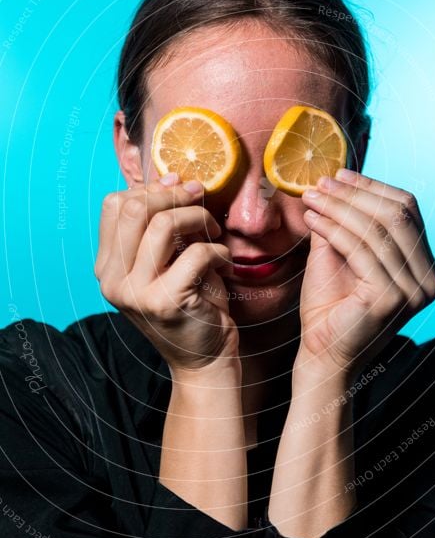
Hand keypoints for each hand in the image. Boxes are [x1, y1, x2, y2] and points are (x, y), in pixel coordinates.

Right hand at [94, 174, 238, 372]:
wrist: (204, 360)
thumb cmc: (191, 304)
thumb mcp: (167, 261)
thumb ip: (159, 227)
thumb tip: (171, 178)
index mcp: (107, 267)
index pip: (114, 205)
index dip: (150, 188)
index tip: (180, 187)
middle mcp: (112, 280)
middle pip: (135, 209)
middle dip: (175, 195)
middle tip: (201, 200)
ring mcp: (135, 294)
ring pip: (163, 225)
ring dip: (198, 218)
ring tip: (214, 231)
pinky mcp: (164, 302)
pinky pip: (195, 253)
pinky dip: (218, 250)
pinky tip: (225, 262)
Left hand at [297, 169, 434, 376]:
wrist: (322, 353)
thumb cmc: (330, 305)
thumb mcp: (340, 253)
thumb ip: (345, 221)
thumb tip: (334, 181)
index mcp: (424, 264)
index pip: (407, 210)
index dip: (372, 188)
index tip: (338, 175)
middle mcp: (428, 278)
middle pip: (395, 215)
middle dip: (354, 194)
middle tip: (320, 184)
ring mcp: (413, 290)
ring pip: (376, 230)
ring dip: (339, 208)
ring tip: (310, 199)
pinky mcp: (391, 299)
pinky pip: (361, 251)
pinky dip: (334, 229)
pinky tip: (312, 220)